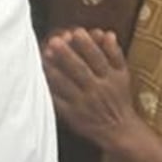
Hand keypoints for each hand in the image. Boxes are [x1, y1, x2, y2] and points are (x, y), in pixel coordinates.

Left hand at [42, 28, 143, 152]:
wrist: (120, 130)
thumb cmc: (119, 97)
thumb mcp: (123, 75)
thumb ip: (115, 53)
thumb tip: (107, 33)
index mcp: (111, 78)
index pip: (99, 58)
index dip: (88, 45)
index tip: (76, 31)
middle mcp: (97, 90)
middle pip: (80, 70)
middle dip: (67, 55)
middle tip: (54, 40)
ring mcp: (83, 103)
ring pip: (66, 85)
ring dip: (54, 70)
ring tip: (43, 55)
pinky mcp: (72, 115)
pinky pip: (57, 101)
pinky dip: (48, 89)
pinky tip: (37, 77)